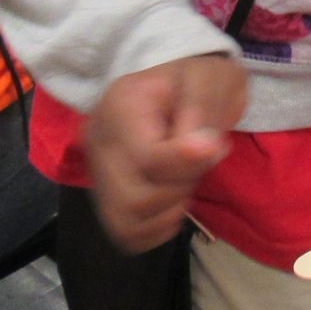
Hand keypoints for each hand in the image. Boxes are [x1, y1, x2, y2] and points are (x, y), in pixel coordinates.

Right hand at [84, 54, 246, 251]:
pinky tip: (173, 203)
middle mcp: (97, 141)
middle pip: (135, 198)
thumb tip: (202, 149)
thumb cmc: (196, 76)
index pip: (147, 159)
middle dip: (180, 188)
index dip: (187, 164)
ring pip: (126, 222)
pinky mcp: (103, 193)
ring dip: (168, 211)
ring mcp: (95, 171)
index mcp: (120, 106)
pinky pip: (125, 232)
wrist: (176, 82)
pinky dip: (155, 229)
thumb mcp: (209, 79)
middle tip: (200, 161)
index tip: (215, 146)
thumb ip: (202, 113)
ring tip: (184, 180)